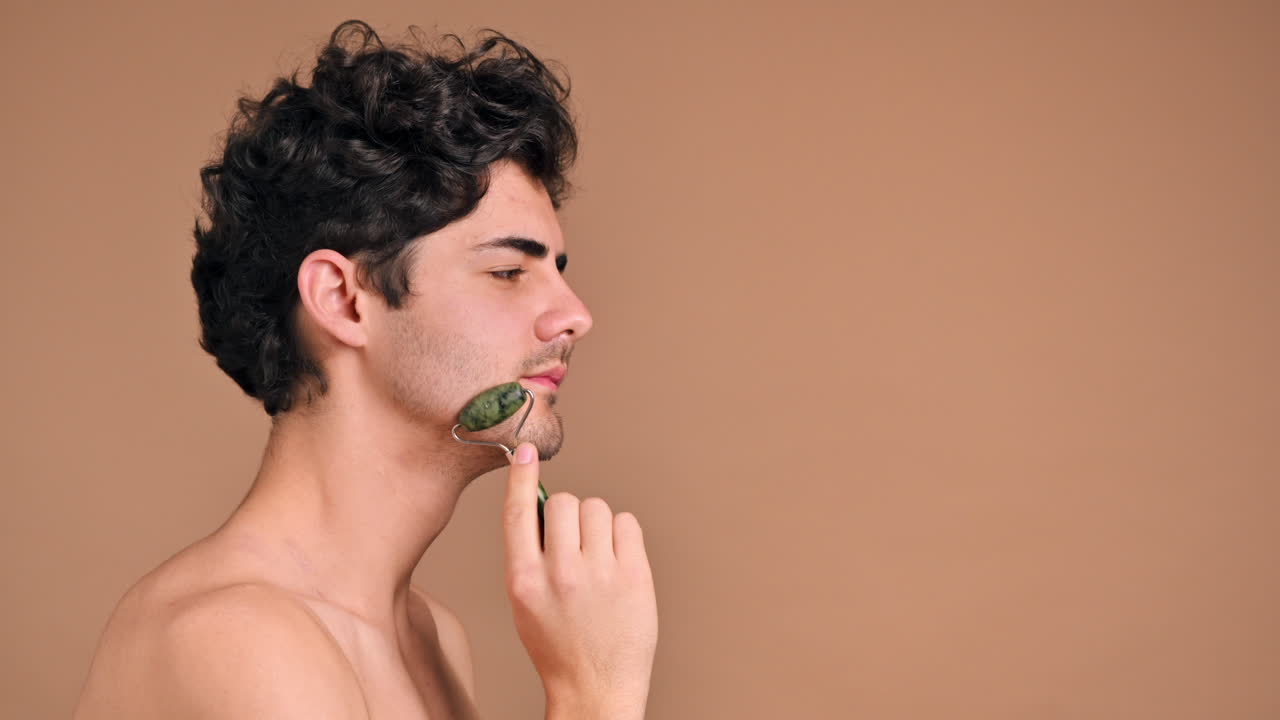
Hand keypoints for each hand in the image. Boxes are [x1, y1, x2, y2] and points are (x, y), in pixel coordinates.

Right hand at [502, 443, 657, 714]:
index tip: (526, 451)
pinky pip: (627, 523)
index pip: (518, 512)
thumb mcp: (525, 602)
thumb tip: (542, 504)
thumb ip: (528, 555)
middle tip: (575, 542)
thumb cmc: (558, 644)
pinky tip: (618, 561)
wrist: (595, 687)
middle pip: (565, 502)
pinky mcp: (634, 576)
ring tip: (598, 557)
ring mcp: (600, 574)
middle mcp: (560, 573)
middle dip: (569, 514)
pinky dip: (622, 534)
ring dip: (597, 524)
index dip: (522, 476)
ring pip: (598, 508)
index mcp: (523, 580)